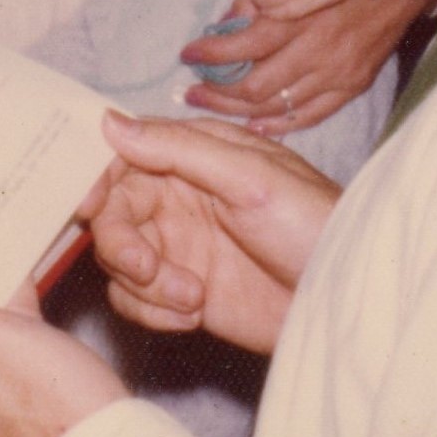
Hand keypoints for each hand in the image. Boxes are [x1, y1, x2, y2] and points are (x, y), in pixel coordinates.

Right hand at [89, 112, 335, 353]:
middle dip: (120, 242)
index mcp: (190, 159)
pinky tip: (193, 315)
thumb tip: (109, 121)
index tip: (85, 204)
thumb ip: (178, 149)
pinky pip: (134, 300)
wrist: (350, 303)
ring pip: (117, 261)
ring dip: (143, 283)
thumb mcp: (252, 178)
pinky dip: (152, 311)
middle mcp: (176, 201)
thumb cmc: (315, 225)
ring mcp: (178, 249)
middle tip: (146, 266)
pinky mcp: (182, 295)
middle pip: (110, 214)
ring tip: (192, 297)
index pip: (120, 157)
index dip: (94, 178)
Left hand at [182, 0, 433, 135]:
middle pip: (256, 86)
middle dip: (216, 91)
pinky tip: (252, 124)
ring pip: (278, 106)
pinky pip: (310, 115)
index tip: (187, 54)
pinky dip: (278, 124)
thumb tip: (224, 25)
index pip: (243, 45)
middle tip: (191, 90)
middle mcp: (316, 51)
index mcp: (298, 18)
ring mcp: (336, 74)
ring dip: (238, 110)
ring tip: (212, 106)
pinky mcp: (352, 86)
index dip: (210, 53)